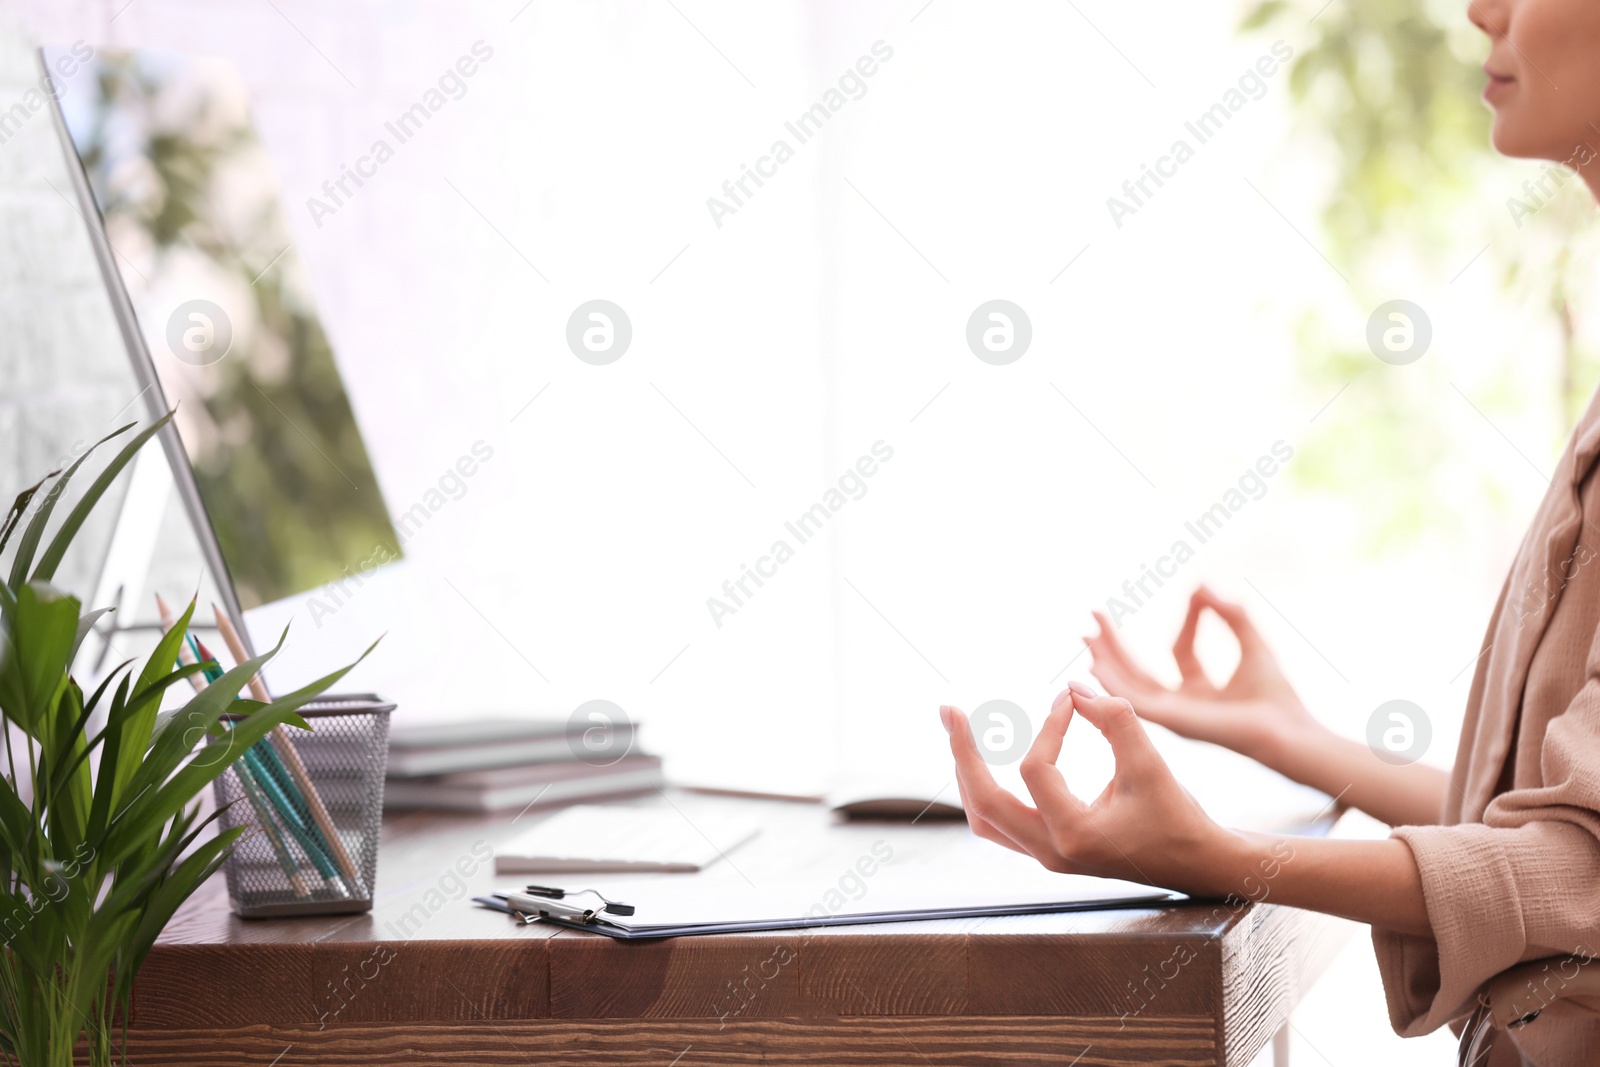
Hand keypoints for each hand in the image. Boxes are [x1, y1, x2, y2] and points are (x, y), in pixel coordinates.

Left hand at [940, 683, 1236, 893]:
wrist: (1198, 863)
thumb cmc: (1178, 815)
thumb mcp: (1151, 763)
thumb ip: (1115, 720)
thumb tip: (1074, 687)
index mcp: (1074, 835)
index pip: (1036, 769)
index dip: (1049, 725)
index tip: (1069, 697)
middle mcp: (1051, 852)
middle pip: (984, 803)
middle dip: (963, 754)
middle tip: (948, 710)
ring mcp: (1046, 856)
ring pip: (985, 818)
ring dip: (968, 774)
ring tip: (958, 733)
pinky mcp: (1049, 850)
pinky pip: (1000, 822)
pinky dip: (986, 788)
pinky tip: (984, 759)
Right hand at [1086, 585, 1319, 764]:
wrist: (1287, 730)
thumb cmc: (1277, 695)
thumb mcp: (1252, 641)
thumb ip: (1230, 612)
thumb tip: (1201, 583)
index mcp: (1202, 692)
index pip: (1181, 652)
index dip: (1189, 620)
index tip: (1197, 591)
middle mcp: (1182, 704)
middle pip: (1139, 672)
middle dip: (1115, 646)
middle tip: (1094, 618)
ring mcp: (1173, 715)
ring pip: (1129, 685)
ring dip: (1106, 660)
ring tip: (1086, 635)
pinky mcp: (1169, 720)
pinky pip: (1132, 699)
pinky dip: (1111, 681)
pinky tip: (1095, 663)